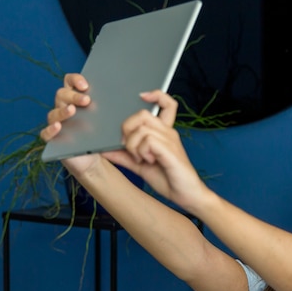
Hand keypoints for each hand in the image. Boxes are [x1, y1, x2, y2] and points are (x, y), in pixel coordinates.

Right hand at [40, 73, 108, 175]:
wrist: (94, 160)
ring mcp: (57, 123)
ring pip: (54, 113)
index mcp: (75, 100)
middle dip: (74, 96)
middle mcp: (63, 108)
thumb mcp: (107, 122)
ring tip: (72, 111)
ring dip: (63, 111)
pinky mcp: (53, 139)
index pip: (70, 82)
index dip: (75, 80)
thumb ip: (111, 110)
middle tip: (87, 100)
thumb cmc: (100, 137)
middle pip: (62, 95)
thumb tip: (127, 99)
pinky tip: (59, 127)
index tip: (86, 85)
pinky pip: (46, 133)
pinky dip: (50, 130)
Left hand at [106, 90, 208, 210]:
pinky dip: (142, 152)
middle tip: (128, 147)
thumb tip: (103, 151)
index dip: (155, 94)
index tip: (142, 96)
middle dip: (128, 128)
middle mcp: (168, 132)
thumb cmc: (169, 180)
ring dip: (133, 145)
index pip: (167, 103)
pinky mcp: (170, 150)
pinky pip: (148, 141)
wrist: (187, 196)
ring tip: (140, 159)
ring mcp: (170, 140)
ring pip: (142, 128)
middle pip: (143, 114)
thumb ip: (124, 156)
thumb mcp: (140, 167)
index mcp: (164, 133)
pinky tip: (148, 162)